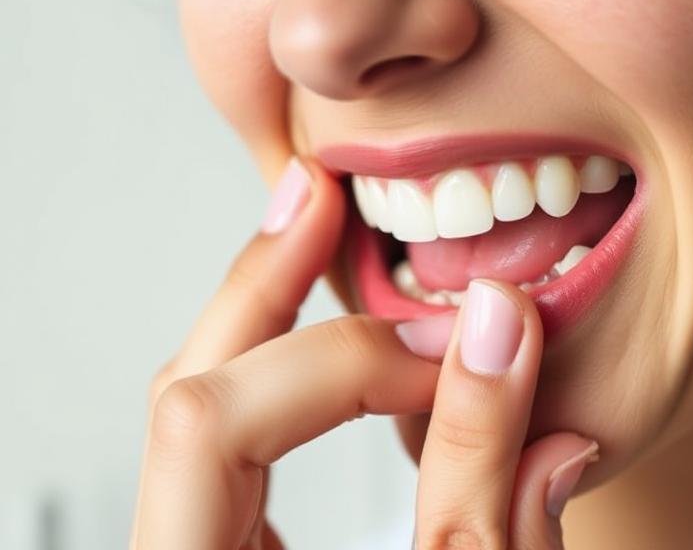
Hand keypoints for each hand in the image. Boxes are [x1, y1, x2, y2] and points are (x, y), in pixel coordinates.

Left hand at [131, 158, 596, 548]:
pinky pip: (239, 444)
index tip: (466, 349)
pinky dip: (286, 373)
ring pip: (200, 409)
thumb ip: (482, 497)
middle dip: (265, 285)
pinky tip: (325, 332)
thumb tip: (505, 341)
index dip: (351, 364)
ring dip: (265, 314)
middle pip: (182, 393)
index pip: (213, 429)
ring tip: (316, 233)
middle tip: (325, 201)